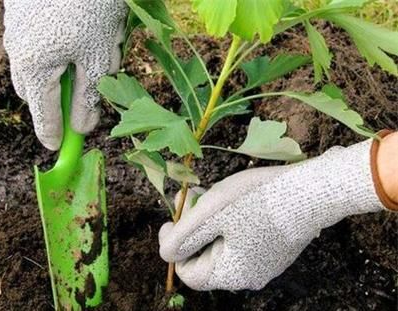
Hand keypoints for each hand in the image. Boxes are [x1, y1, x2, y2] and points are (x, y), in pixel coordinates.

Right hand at [3, 0, 127, 149]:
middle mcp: (17, 52)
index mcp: (34, 69)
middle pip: (34, 92)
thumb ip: (88, 97)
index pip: (43, 115)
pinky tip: (76, 33)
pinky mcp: (19, 13)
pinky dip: (53, 50)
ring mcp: (14, 30)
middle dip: (56, 101)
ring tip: (86, 57)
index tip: (58, 150)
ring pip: (34, 66)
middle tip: (82, 100)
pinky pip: (34, 44)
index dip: (53, 135)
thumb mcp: (97, 57)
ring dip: (56, 73)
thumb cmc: (90, 7)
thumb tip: (82, 128)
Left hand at [159, 139, 388, 290]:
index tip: (171, 219)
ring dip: (210, 220)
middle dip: (193, 228)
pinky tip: (231, 198)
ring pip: (223, 245)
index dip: (174, 246)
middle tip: (191, 196)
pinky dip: (229, 221)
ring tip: (207, 193)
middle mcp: (249, 276)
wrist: (312, 191)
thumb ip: (182, 238)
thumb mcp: (209, 215)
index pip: (189, 273)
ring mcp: (266, 263)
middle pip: (206, 257)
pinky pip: (242, 239)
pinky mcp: (277, 248)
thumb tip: (166, 252)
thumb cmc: (256, 201)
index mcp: (231, 275)